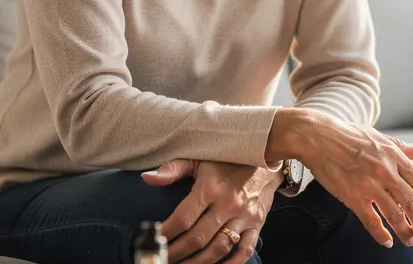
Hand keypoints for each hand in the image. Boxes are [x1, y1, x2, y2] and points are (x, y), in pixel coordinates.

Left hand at [142, 159, 281, 262]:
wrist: (265, 158)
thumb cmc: (227, 160)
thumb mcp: (199, 158)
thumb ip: (173, 169)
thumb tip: (147, 178)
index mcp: (210, 188)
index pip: (183, 218)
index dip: (166, 233)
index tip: (155, 240)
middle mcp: (228, 204)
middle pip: (198, 238)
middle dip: (176, 253)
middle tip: (163, 259)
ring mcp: (244, 216)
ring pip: (219, 248)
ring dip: (198, 262)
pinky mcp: (257, 224)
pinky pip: (245, 250)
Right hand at [269, 109, 412, 248]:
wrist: (317, 137)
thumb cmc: (347, 134)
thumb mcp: (378, 136)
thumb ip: (401, 147)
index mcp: (394, 156)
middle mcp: (386, 172)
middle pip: (412, 203)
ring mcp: (370, 185)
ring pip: (395, 215)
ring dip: (406, 232)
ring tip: (410, 241)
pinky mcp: (353, 196)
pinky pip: (371, 221)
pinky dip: (381, 234)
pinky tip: (387, 241)